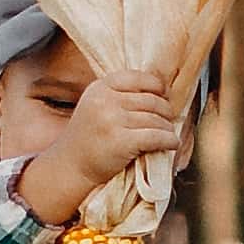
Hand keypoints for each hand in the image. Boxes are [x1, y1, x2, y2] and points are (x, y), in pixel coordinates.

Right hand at [15, 69, 193, 224]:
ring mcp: (112, 120)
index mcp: (100, 88)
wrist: (70, 166)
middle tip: (168, 120)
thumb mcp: (96, 105)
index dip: (157, 86)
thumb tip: (162, 91)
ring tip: (168, 134)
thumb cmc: (89, 137)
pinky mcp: (122, 141)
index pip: (138, 78)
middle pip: (151, 100)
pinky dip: (170, 140)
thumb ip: (120, 95)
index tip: (164, 96)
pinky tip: (172, 143)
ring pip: (156, 120)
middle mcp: (105, 101)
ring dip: (167, 128)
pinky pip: (157, 137)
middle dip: (165, 111)